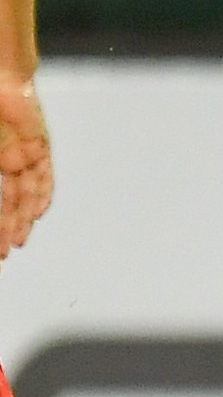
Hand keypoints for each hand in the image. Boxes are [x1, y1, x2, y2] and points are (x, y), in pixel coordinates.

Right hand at [0, 78, 52, 260]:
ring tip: (18, 241)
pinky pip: (44, 173)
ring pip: (28, 193)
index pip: (0, 201)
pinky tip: (39, 213)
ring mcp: (28, 152)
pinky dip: (42, 193)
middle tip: (5, 254)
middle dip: (8, 229)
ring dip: (23, 218)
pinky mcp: (39, 142)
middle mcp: (14, 159)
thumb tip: (3, 183)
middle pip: (14, 203)